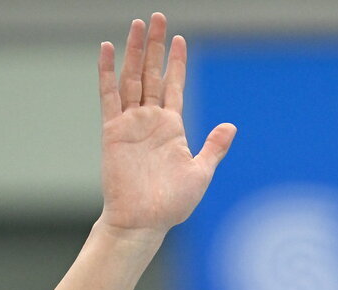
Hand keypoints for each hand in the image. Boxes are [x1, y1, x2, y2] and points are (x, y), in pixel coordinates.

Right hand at [97, 12, 236, 236]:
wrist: (142, 222)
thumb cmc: (171, 205)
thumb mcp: (200, 173)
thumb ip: (213, 148)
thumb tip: (230, 126)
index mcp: (171, 129)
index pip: (174, 87)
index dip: (177, 63)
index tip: (180, 40)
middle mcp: (150, 121)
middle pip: (152, 75)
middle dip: (156, 47)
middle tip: (158, 18)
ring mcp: (130, 124)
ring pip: (132, 78)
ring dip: (135, 51)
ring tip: (138, 24)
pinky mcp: (113, 131)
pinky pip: (109, 96)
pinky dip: (106, 72)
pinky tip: (107, 48)